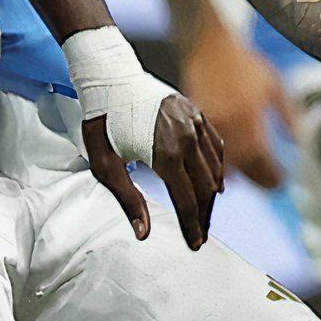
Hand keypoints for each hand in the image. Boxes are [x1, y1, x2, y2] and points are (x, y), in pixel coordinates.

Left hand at [84, 96, 226, 248]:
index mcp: (165, 152)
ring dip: (212, 196)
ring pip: (215, 169)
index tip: (194, 244)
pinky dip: (218, 169)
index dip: (191, 226)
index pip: (187, 200)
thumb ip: (127, 198)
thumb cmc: (102, 120)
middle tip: (199, 235)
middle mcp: (187, 137)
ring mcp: (196, 122)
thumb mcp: (104, 163)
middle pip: (206, 187)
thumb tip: (143, 233)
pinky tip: (215, 185)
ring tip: (203, 215)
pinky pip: (217, 147)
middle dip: (203, 216)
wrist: (110, 76)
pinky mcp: (198, 112)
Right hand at [181, 34, 296, 186]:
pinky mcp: (196, 123)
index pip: (262, 159)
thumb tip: (300, 142)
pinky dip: (219, 163)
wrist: (208, 45)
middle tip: (271, 184)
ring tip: (250, 180)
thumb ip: (288, 115)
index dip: (273, 175)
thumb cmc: (244, 63)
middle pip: (243, 168)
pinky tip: (229, 165)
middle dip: (258, 180)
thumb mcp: (274, 85)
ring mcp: (210, 125)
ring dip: (238, 176)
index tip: (282, 179)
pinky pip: (208, 152)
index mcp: (250, 117)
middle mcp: (229, 125)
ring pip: (222, 164)